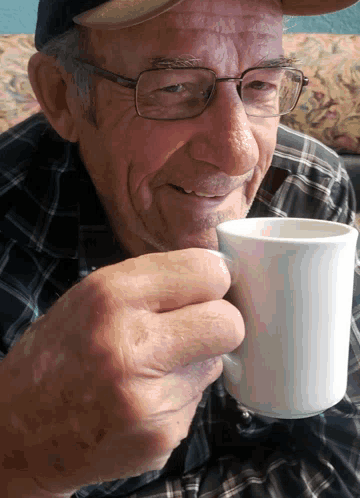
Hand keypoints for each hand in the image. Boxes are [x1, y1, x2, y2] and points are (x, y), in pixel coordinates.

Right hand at [0, 249, 243, 494]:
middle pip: (229, 323)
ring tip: (152, 366)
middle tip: (195, 324)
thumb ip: (154, 281)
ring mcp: (148, 399)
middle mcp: (131, 346)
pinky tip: (142, 397)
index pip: (208, 272)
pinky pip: (197, 401)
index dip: (213, 279)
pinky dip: (178, 395)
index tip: (207, 286)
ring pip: (215, 363)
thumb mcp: (91, 296)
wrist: (17, 432)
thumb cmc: (57, 354)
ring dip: (195, 360)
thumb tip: (220, 276)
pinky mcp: (159, 436)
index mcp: (112, 296)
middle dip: (219, 321)